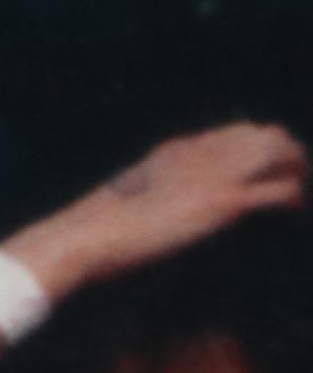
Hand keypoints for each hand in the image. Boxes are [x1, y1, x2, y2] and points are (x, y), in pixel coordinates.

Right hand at [21, 122, 303, 293]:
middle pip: (267, 136)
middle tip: (289, 190)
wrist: (82, 240)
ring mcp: (213, 176)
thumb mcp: (124, 208)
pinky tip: (287, 218)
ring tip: (294, 204)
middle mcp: (200, 154)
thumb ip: (149, 201)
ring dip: (296, 175)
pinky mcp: (222, 204)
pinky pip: (280, 192)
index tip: (265, 177)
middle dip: (287, 160)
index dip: (260, 152)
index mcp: (176, 151)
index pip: (238, 133)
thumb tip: (157, 219)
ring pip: (283, 153)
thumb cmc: (92, 236)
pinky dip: (291, 202)